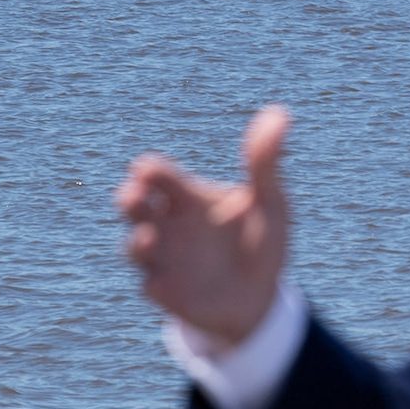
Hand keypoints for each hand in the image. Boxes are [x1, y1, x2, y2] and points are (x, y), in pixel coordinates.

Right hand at [117, 106, 291, 347]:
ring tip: (146, 237)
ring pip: (135, 247)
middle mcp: (168, 226)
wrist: (260, 297)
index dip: (150, 171)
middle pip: (135, 207)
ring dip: (137, 242)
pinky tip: (163, 284)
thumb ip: (265, 161)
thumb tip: (280, 112)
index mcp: (188, 198)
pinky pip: (154, 286)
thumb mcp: (269, 200)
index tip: (147, 168)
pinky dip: (156, 282)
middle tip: (132, 194)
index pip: (160, 177)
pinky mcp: (167, 293)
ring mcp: (163, 260)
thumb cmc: (261, 239)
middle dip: (129, 199)